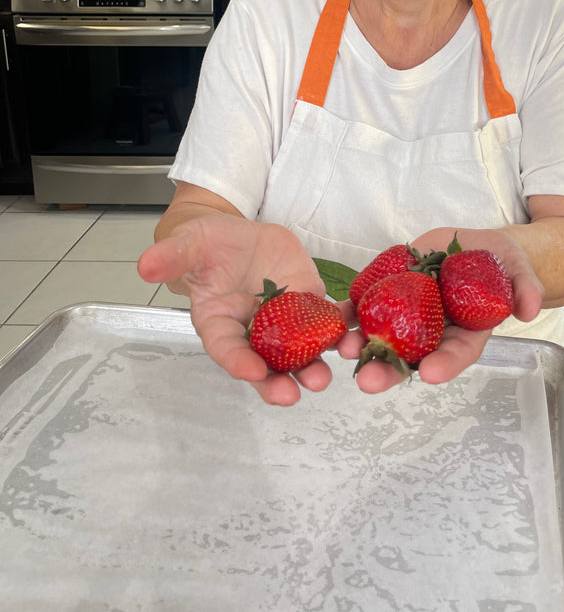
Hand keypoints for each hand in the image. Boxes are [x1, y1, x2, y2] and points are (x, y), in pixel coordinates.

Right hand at [138, 215, 344, 405]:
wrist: (237, 236)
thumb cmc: (207, 245)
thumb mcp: (188, 244)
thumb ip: (172, 257)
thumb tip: (144, 265)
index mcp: (219, 323)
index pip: (226, 349)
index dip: (237, 362)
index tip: (252, 372)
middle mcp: (252, 331)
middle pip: (265, 364)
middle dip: (277, 381)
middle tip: (292, 395)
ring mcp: (283, 321)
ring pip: (299, 351)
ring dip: (312, 366)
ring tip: (323, 379)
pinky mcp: (309, 303)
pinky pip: (326, 321)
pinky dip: (339, 331)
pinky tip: (351, 338)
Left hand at [343, 226, 542, 394]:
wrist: (474, 246)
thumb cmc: (499, 264)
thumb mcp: (519, 270)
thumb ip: (525, 288)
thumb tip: (529, 309)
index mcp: (466, 331)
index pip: (456, 353)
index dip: (444, 364)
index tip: (429, 374)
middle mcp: (435, 328)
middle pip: (412, 355)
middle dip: (390, 370)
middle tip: (370, 381)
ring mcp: (410, 310)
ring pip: (384, 334)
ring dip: (362, 345)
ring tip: (345, 351)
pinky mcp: (391, 288)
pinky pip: (368, 304)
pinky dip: (351, 313)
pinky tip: (336, 319)